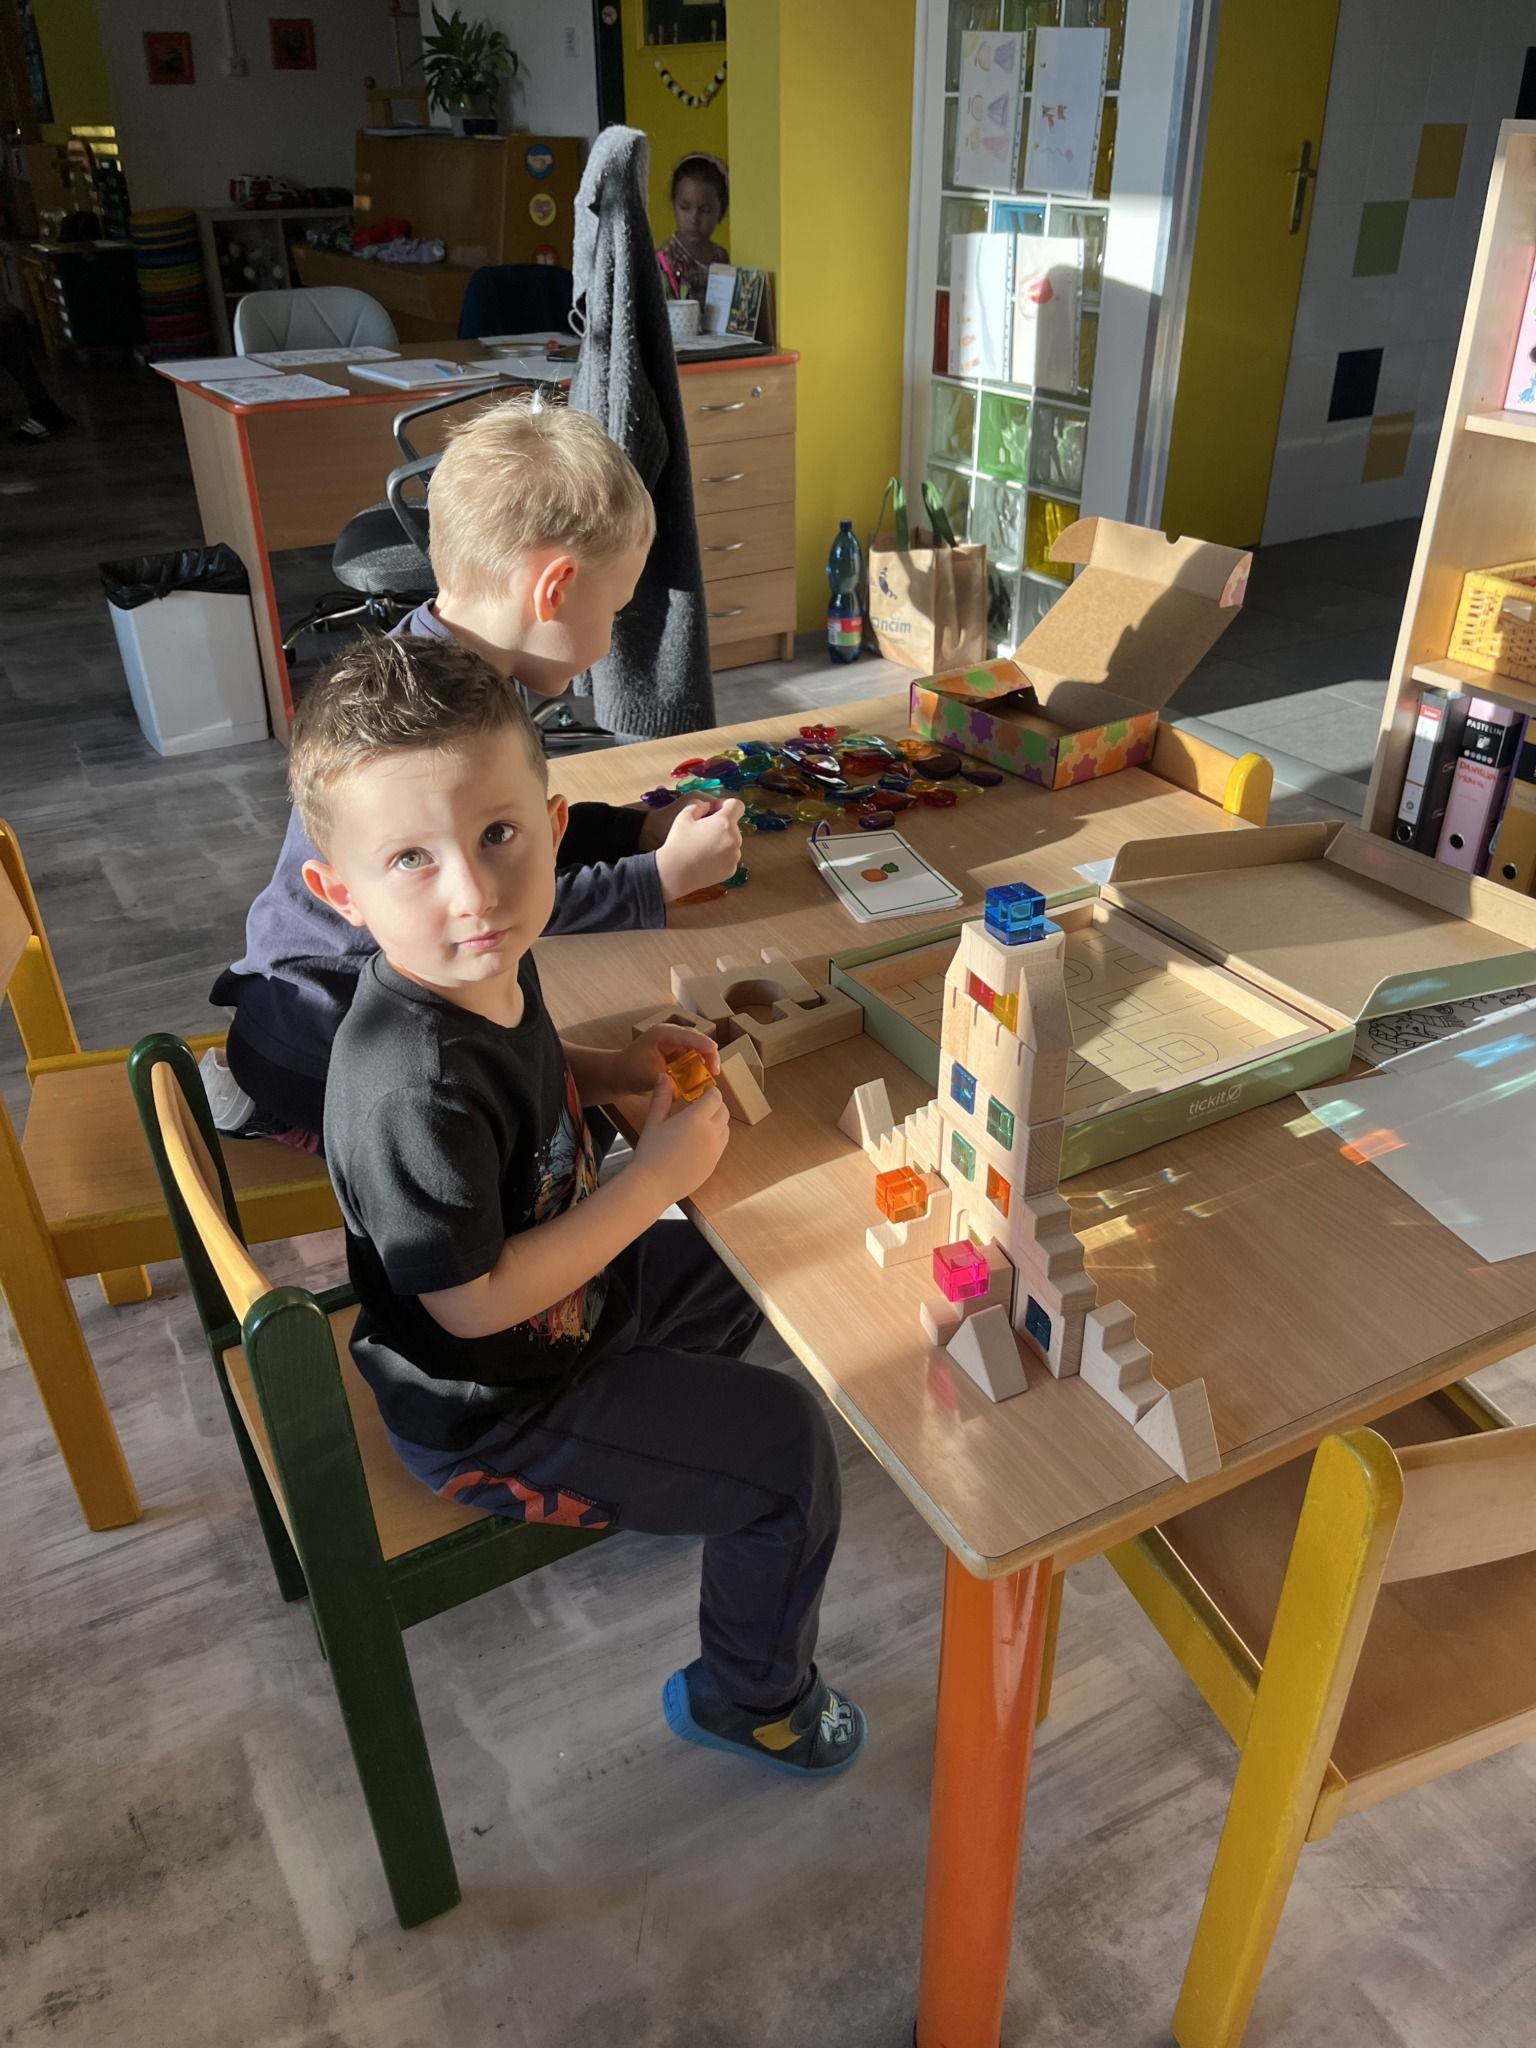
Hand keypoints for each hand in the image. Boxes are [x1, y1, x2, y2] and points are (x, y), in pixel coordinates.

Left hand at [608, 1023, 718, 1098]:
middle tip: (715, 1071)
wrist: (620, 1073)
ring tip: (711, 1075)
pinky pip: (693, 1058)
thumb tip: (680, 1092)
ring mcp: (675, 1044)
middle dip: (708, 1054)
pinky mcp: (677, 1053)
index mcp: (663, 1034)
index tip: (713, 1051)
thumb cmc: (629, 1070)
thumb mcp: (646, 1077)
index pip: (686, 1035)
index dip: (702, 1042)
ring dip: (705, 1061)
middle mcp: (671, 1036)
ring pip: (698, 1049)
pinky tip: (702, 1077)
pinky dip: (699, 1067)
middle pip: (697, 1040)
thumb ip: (664, 1083)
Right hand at [632, 1072, 730, 1202]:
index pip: (715, 1097)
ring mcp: (715, 1150)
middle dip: (715, 1105)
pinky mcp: (713, 1164)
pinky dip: (715, 1139)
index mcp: (697, 1118)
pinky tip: (698, 1143)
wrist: (653, 1185)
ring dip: (718, 1122)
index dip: (710, 1092)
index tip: (701, 1092)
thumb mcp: (654, 1121)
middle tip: (701, 1106)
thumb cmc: (650, 1152)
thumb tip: (664, 1077)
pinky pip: (721, 1146)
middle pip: (724, 1111)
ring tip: (700, 1124)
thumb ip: (662, 1097)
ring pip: (725, 1129)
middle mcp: (711, 1133)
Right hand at [652, 799, 744, 901]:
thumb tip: (706, 805)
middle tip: (702, 832)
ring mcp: (734, 856)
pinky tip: (705, 860)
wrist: (674, 873)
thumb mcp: (683, 816)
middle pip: (732, 826)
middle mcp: (735, 838)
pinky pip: (729, 858)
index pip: (737, 805)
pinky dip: (721, 857)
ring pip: (732, 843)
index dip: (727, 804)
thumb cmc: (678, 843)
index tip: (715, 810)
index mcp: (724, 822)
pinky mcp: (731, 870)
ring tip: (702, 848)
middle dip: (720, 826)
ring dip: (721, 841)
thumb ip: (698, 805)